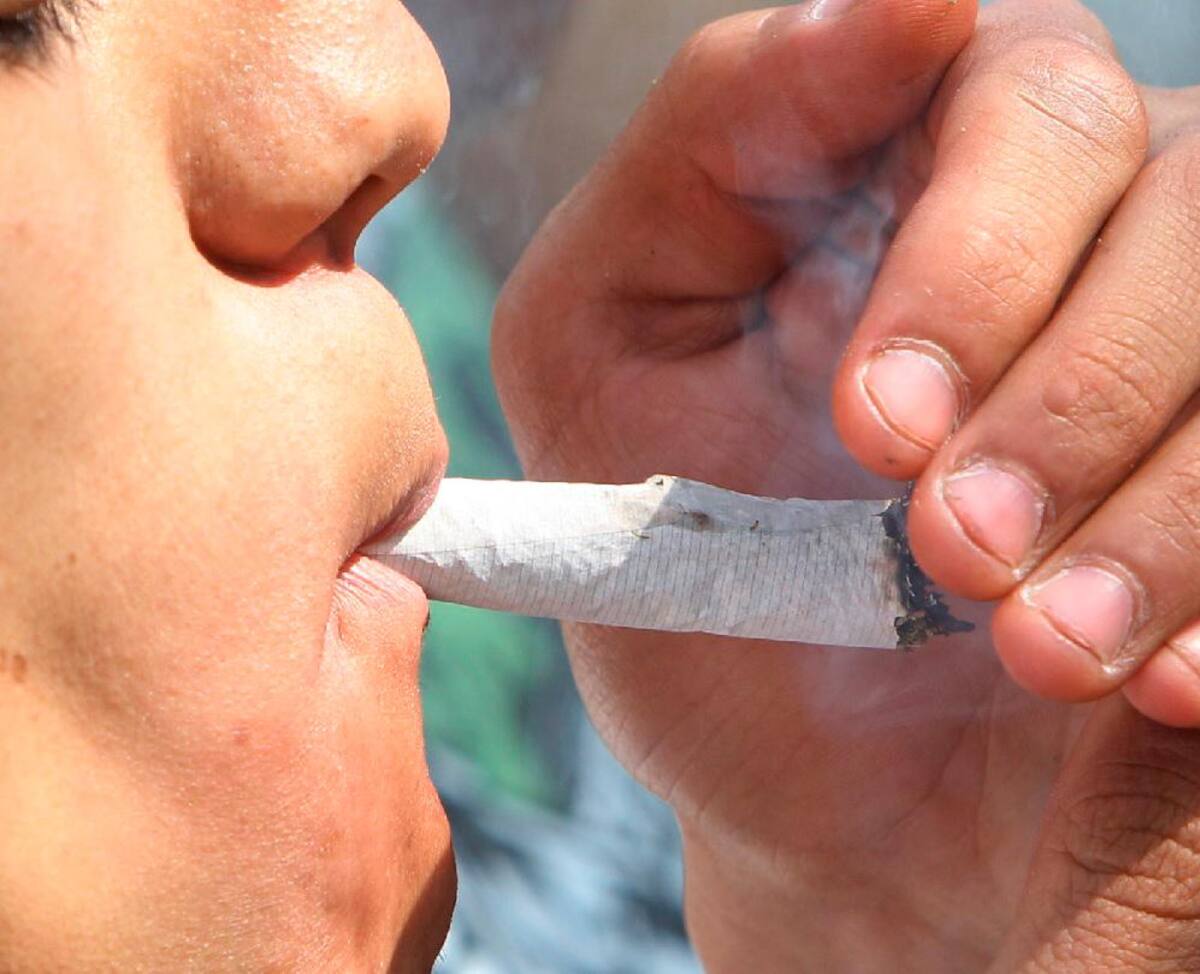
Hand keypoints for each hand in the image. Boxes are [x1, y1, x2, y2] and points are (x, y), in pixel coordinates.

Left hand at [494, 0, 1199, 969]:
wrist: (810, 795)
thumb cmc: (699, 579)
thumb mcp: (605, 350)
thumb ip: (704, 150)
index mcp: (902, 178)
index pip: (995, 84)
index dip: (966, 233)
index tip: (881, 411)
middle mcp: (1066, 238)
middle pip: (1161, 174)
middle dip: (1051, 370)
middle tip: (939, 538)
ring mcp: (1171, 357)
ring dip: (1149, 489)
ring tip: (1027, 646)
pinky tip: (1152, 683)